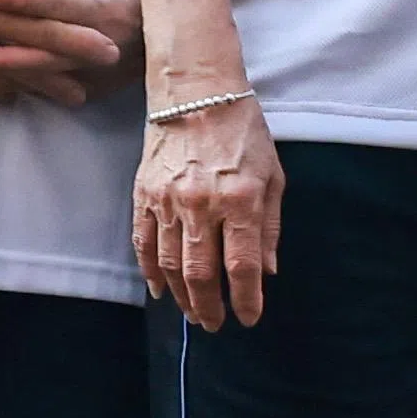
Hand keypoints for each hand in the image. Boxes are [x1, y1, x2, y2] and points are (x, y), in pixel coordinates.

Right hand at [135, 99, 282, 326]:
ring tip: (193, 315)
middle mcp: (201, 204)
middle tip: (214, 325)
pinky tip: (160, 290)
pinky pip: (144, 242)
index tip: (248, 318)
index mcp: (240, 200)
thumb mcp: (273, 176)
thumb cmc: (243, 132)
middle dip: (209, 307)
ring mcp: (168, 200)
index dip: (245, 300)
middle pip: (200, 274)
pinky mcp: (144, 194)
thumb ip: (270, 227)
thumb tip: (267, 272)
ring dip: (181, 297)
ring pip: (170, 264)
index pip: (241, 266)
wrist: (196, 92)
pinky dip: (150, 271)